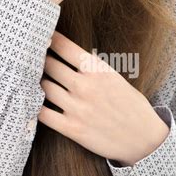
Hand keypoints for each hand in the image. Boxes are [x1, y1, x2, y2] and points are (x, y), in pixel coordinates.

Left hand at [37, 30, 169, 165]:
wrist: (145, 140)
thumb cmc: (130, 105)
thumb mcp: (115, 78)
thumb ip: (92, 67)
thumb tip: (68, 53)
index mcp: (98, 71)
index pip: (65, 48)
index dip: (50, 39)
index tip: (41, 35)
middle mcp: (86, 87)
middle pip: (49, 65)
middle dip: (39, 60)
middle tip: (30, 58)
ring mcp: (78, 108)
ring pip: (44, 87)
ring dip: (36, 82)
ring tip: (30, 78)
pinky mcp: (73, 129)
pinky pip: (43, 114)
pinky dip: (35, 106)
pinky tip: (32, 101)